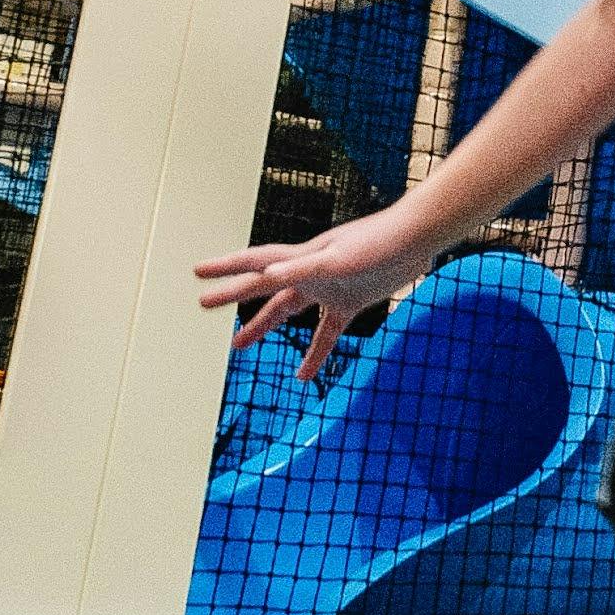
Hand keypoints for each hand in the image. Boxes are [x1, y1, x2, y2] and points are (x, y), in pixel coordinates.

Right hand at [195, 214, 410, 380]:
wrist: (416, 239)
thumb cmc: (379, 241)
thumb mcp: (338, 258)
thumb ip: (303, 268)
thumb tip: (266, 277)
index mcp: (302, 259)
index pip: (255, 265)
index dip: (225, 269)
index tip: (198, 272)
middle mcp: (309, 272)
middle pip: (263, 289)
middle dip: (233, 297)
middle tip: (203, 305)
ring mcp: (329, 286)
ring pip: (288, 310)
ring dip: (264, 325)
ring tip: (238, 344)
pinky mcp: (351, 300)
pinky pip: (326, 331)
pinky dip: (315, 352)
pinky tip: (305, 374)